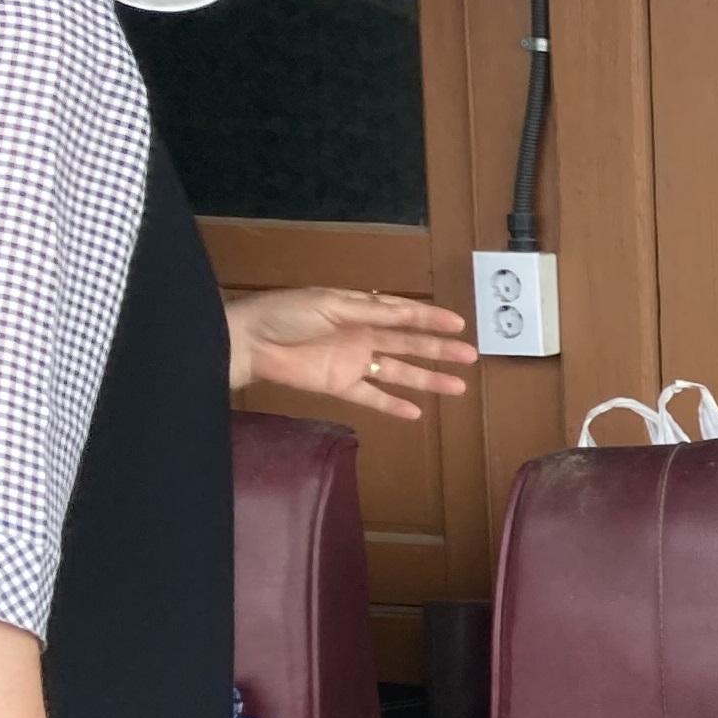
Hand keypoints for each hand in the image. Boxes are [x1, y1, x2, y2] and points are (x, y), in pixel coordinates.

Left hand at [227, 287, 475, 420]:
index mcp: (359, 309)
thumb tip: (408, 314)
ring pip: (399, 372)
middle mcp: (361, 335)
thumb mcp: (331, 304)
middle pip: (408, 344)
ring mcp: (353, 362)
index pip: (402, 313)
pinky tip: (416, 413)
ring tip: (457, 387)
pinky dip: (393, 406)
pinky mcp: (340, 385)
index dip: (430, 318)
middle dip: (439, 350)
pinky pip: (373, 397)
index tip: (459, 324)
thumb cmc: (286, 314)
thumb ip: (371, 312)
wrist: (248, 341)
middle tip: (469, 356)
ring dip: (427, 379)